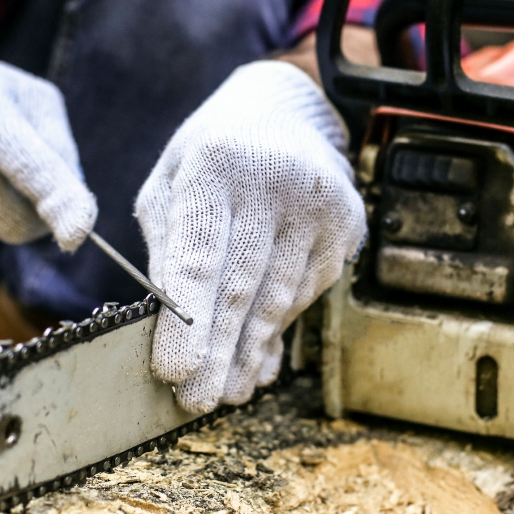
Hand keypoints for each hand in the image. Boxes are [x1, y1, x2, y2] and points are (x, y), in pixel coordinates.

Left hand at [135, 60, 365, 412]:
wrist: (282, 114)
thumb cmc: (211, 157)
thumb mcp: (170, 184)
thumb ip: (167, 247)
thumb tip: (168, 324)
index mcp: (219, 161)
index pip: (202, 251)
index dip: (188, 317)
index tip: (173, 369)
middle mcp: (277, 179)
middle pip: (244, 284)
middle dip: (217, 350)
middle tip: (195, 399)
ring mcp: (320, 203)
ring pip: (281, 297)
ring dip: (249, 351)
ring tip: (222, 392)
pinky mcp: (347, 223)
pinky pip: (308, 291)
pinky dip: (278, 331)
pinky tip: (255, 362)